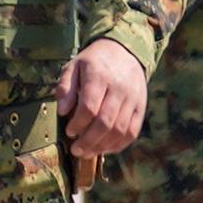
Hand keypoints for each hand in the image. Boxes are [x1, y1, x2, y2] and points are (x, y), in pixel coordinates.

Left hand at [57, 38, 145, 156]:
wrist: (124, 51)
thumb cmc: (94, 62)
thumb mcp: (73, 66)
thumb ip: (65, 87)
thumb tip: (62, 111)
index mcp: (99, 75)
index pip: (89, 107)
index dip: (78, 124)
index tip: (69, 131)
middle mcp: (119, 87)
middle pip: (105, 122)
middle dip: (88, 141)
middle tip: (76, 150)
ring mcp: (132, 98)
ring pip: (119, 130)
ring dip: (102, 146)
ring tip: (88, 152)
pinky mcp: (141, 107)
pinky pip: (132, 132)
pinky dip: (119, 145)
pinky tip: (105, 149)